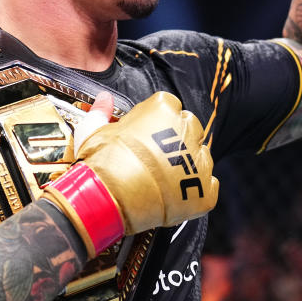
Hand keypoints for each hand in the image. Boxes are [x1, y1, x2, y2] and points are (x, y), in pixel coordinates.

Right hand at [43, 91, 218, 257]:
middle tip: (156, 154)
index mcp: (163, 109)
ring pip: (201, 156)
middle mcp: (187, 130)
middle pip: (190, 127)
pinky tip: (175, 194)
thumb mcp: (93, 130)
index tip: (145, 132)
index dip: (156, 120)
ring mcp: (199, 161)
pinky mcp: (204, 190)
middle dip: (177, 138)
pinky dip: (194, 190)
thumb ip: (102, 111)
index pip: (169, 105)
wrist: (109, 200)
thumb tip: (104, 100)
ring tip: (164, 177)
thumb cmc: (101, 162)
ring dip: (188, 164)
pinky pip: (208, 186)